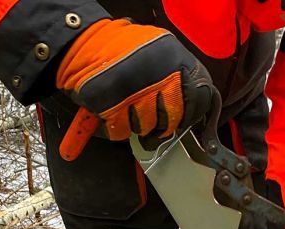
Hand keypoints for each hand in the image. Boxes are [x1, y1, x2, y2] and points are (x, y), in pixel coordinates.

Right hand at [56, 19, 213, 157]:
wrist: (85, 43)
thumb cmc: (123, 51)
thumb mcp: (160, 51)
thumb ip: (179, 76)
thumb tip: (192, 108)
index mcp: (176, 61)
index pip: (199, 99)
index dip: (190, 114)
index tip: (180, 118)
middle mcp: (161, 76)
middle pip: (172, 119)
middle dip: (161, 124)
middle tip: (150, 118)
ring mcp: (137, 92)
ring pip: (147, 126)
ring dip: (136, 123)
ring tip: (127, 106)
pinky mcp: (113, 107)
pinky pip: (123, 130)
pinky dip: (117, 126)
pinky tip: (114, 111)